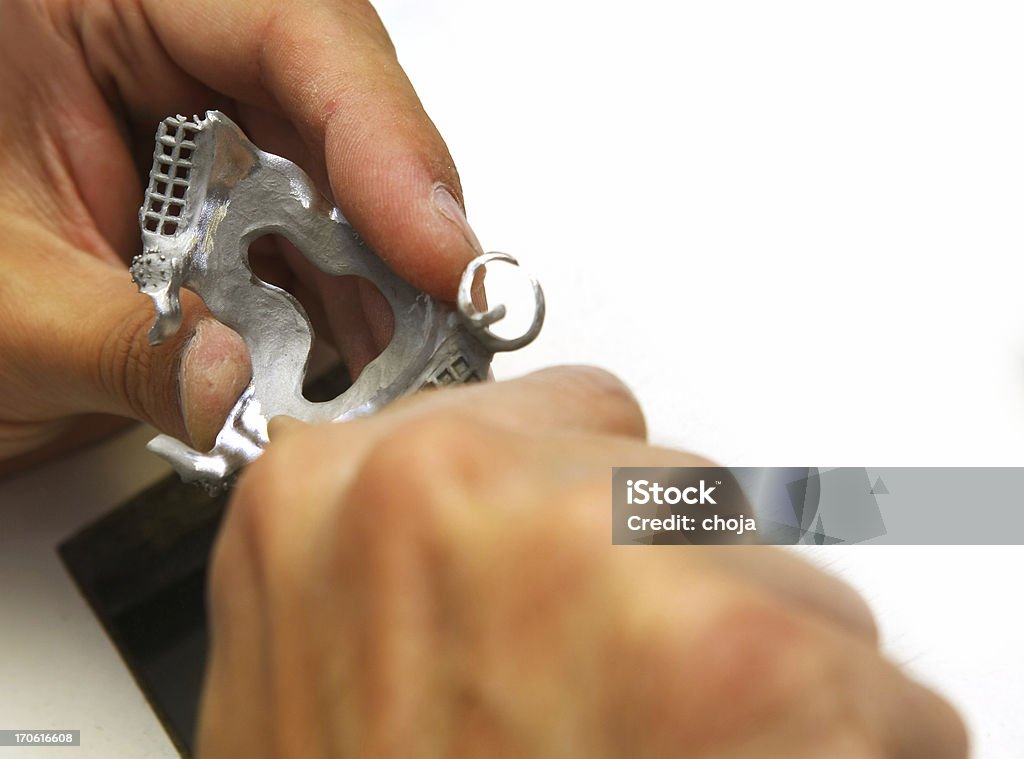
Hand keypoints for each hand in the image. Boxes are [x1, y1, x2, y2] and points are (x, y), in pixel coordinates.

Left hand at [0, 0, 478, 468]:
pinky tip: (354, 358)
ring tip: (399, 357)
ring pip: (336, 176)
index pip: (284, 24)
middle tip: (441, 310)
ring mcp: (197, 121)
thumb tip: (235, 390)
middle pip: (334, 101)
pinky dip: (337, 302)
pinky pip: (308, 233)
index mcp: (88, 2)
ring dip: (375, 276)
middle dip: (394, 215)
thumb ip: (123, 348)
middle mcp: (158, 47)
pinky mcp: (219, 191)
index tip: (434, 242)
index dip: (382, 132)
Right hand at [199, 367, 966, 757]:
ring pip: (764, 561)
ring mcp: (590, 556)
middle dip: (664, 585)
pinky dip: (840, 745)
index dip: (593, 502)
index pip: (556, 412)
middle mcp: (446, 493)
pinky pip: (863, 674)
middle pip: (663, 479)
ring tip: (653, 758)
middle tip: (608, 708)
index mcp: (330, 495)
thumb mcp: (319, 673)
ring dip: (745, 664)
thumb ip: (407, 566)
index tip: (603, 558)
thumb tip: (500, 538)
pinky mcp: (736, 654)